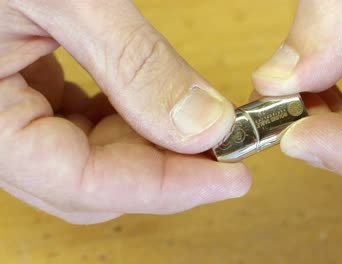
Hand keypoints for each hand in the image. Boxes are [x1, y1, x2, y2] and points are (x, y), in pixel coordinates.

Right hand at [0, 0, 250, 223]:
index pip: (83, 183)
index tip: (231, 178)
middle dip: (165, 171)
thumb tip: (206, 126)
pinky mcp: (25, 95)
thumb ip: (136, 64)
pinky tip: (159, 104)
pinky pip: (83, 130)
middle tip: (225, 149)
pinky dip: (130, 122)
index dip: (167, 189)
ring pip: (91, 161)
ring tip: (200, 124)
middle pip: (92, 184)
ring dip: (152, 147)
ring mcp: (8, 114)